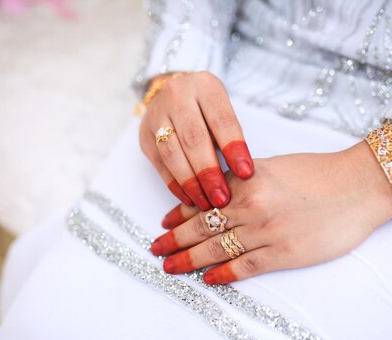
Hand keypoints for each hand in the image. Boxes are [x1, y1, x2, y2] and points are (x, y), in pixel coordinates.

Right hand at [139, 71, 253, 220]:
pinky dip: (175, 184)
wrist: (176, 94)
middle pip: (193, 138)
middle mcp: (177, 95)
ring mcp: (157, 115)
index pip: (221, 119)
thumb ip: (230, 136)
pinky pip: (160, 164)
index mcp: (204, 86)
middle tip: (222, 198)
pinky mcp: (145, 135)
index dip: (234, 148)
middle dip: (209, 172)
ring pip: (172, 153)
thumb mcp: (224, 111)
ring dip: (190, 182)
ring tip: (206, 203)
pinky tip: (190, 198)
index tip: (246, 173)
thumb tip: (240, 174)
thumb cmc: (208, 108)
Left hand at [150, 141, 391, 283]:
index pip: (202, 201)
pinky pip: (244, 267)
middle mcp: (250, 206)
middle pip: (201, 227)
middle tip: (156, 249)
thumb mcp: (273, 167)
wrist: (359, 186)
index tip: (164, 223)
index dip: (179, 215)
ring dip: (189, 260)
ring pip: (216, 248)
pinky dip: (223, 274)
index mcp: (246, 182)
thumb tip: (217, 195)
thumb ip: (243, 181)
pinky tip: (207, 280)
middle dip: (174, 240)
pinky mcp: (284, 253)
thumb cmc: (319, 173)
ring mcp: (266, 231)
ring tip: (170, 267)